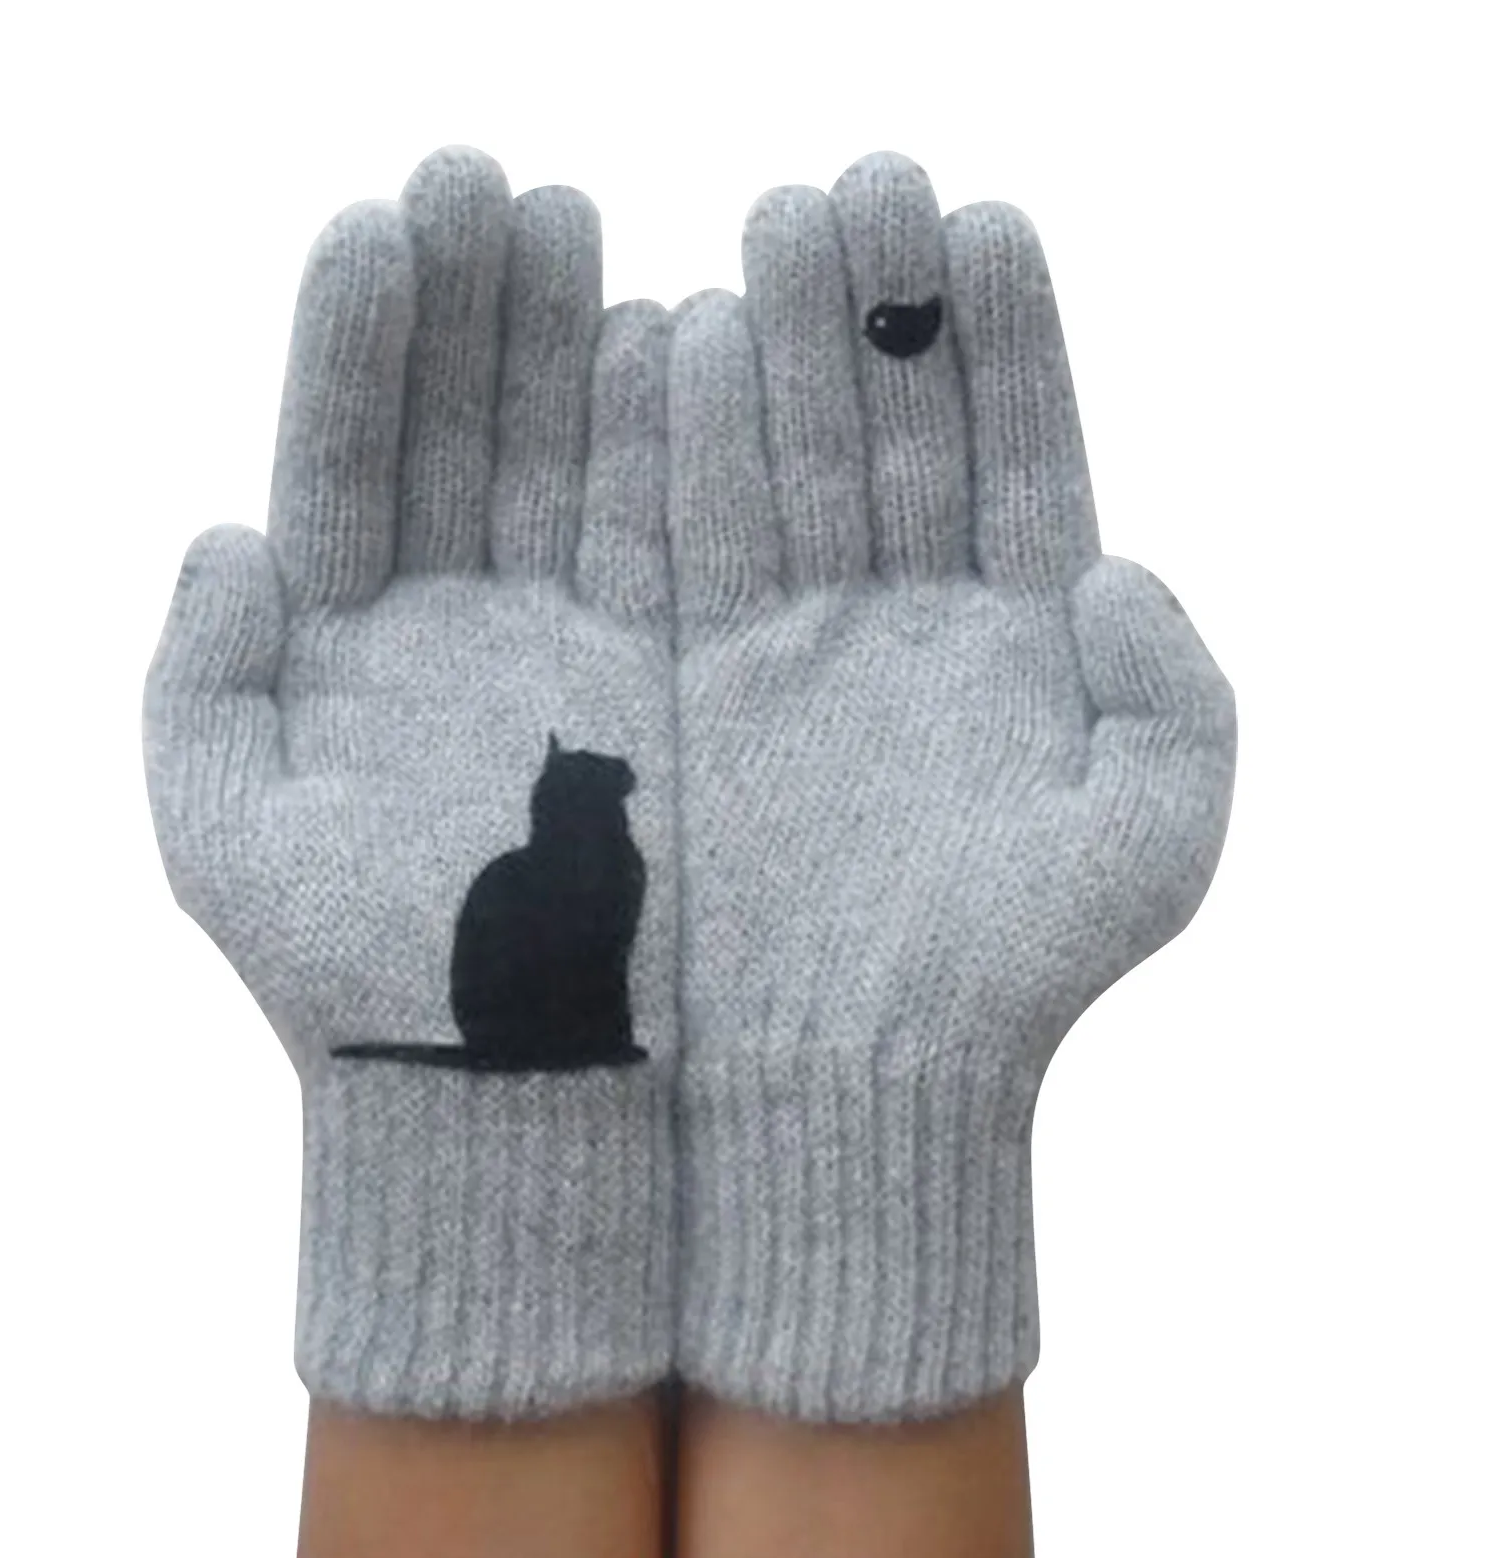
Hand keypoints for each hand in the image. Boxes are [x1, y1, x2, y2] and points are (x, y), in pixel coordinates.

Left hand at [145, 148, 676, 1417]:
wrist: (539, 1100)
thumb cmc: (374, 994)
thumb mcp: (234, 848)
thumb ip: (202, 688)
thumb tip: (222, 538)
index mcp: (349, 654)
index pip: (345, 459)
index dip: (357, 340)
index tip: (386, 222)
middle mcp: (462, 634)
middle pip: (460, 435)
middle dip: (474, 308)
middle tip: (493, 182)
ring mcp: (575, 648)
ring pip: (572, 470)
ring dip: (576, 348)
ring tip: (582, 227)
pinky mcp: (677, 684)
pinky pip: (674, 547)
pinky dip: (673, 454)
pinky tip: (678, 338)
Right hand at [668, 152, 1235, 1420]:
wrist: (836, 1086)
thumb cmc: (1000, 985)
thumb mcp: (1146, 845)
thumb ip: (1177, 696)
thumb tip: (1122, 568)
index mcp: (1014, 644)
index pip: (1013, 455)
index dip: (1002, 341)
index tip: (980, 221)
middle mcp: (899, 627)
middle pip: (885, 434)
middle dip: (874, 313)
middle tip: (855, 186)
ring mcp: (789, 647)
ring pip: (780, 467)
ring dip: (774, 352)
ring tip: (771, 230)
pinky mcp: (686, 689)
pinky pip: (680, 546)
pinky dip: (674, 454)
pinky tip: (665, 341)